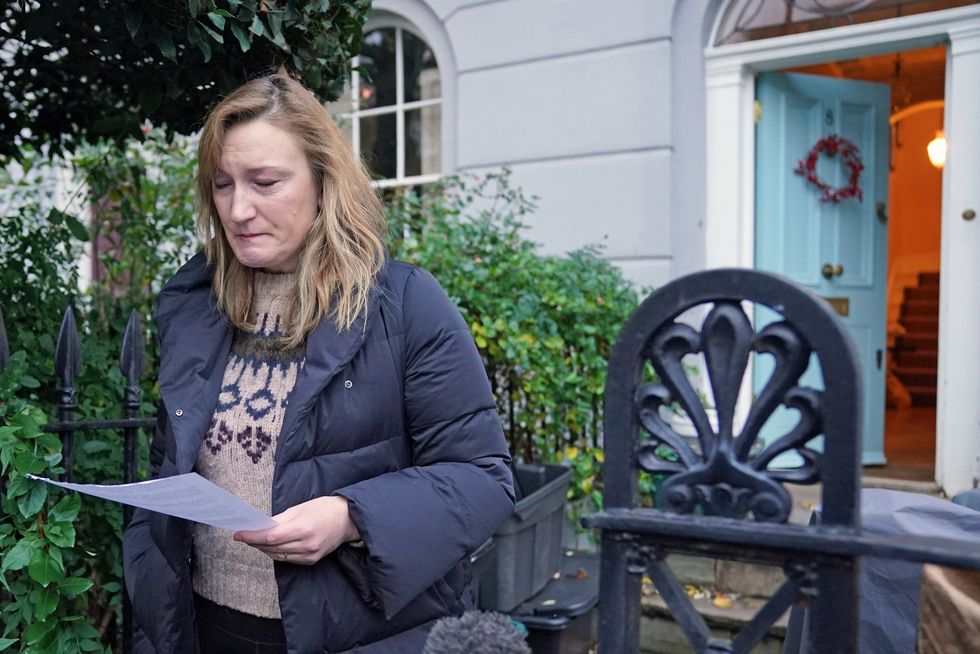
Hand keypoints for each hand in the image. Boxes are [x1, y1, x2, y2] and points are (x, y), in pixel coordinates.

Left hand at [233, 496, 360, 564]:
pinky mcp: (311, 561)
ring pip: (278, 555)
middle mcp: (306, 545)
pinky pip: (288, 559)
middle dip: (255, 542)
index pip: (270, 536)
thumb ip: (279, 520)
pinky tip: (271, 546)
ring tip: (254, 540)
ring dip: (264, 548)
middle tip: (243, 535)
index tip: (238, 534)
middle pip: (272, 547)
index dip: (252, 536)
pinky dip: (277, 553)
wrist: (348, 519)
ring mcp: (309, 555)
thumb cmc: (324, 508)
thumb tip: (261, 527)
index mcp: (303, 528)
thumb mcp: (300, 508)